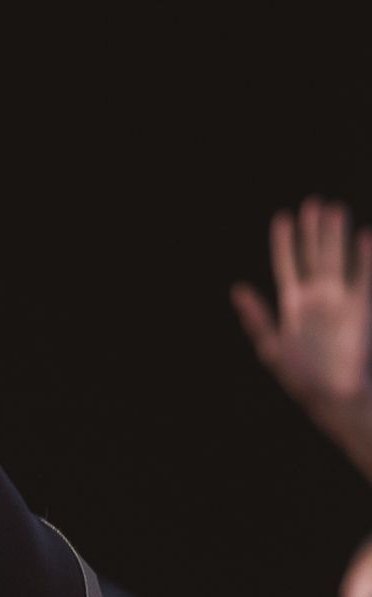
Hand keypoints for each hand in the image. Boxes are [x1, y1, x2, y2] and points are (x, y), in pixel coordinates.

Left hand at [232, 199, 371, 428]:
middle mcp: (316, 298)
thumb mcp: (271, 347)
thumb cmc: (299, 377)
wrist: (333, 394)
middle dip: (314, 230)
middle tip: (314, 202)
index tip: (282, 217)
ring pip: (338, 260)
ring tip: (336, 209)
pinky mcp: (361, 309)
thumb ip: (257, 318)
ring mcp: (339, 301)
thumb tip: (238, 290)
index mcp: (292, 305)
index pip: (287, 265)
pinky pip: (364, 278)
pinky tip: (365, 238)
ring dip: (337, 236)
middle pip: (315, 256)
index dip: (285, 242)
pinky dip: (365, 259)